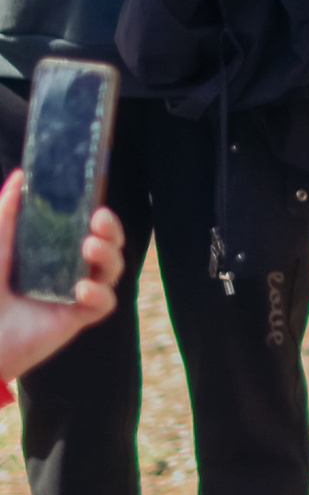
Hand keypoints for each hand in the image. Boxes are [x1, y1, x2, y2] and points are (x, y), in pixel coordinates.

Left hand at [0, 171, 123, 382]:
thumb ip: (7, 211)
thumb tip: (20, 175)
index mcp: (54, 251)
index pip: (89, 230)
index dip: (101, 218)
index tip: (96, 207)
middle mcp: (69, 270)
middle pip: (108, 247)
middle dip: (112, 233)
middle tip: (99, 222)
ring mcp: (75, 294)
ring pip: (111, 272)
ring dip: (108, 256)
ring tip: (90, 248)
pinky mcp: (76, 318)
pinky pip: (104, 304)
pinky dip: (100, 294)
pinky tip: (82, 289)